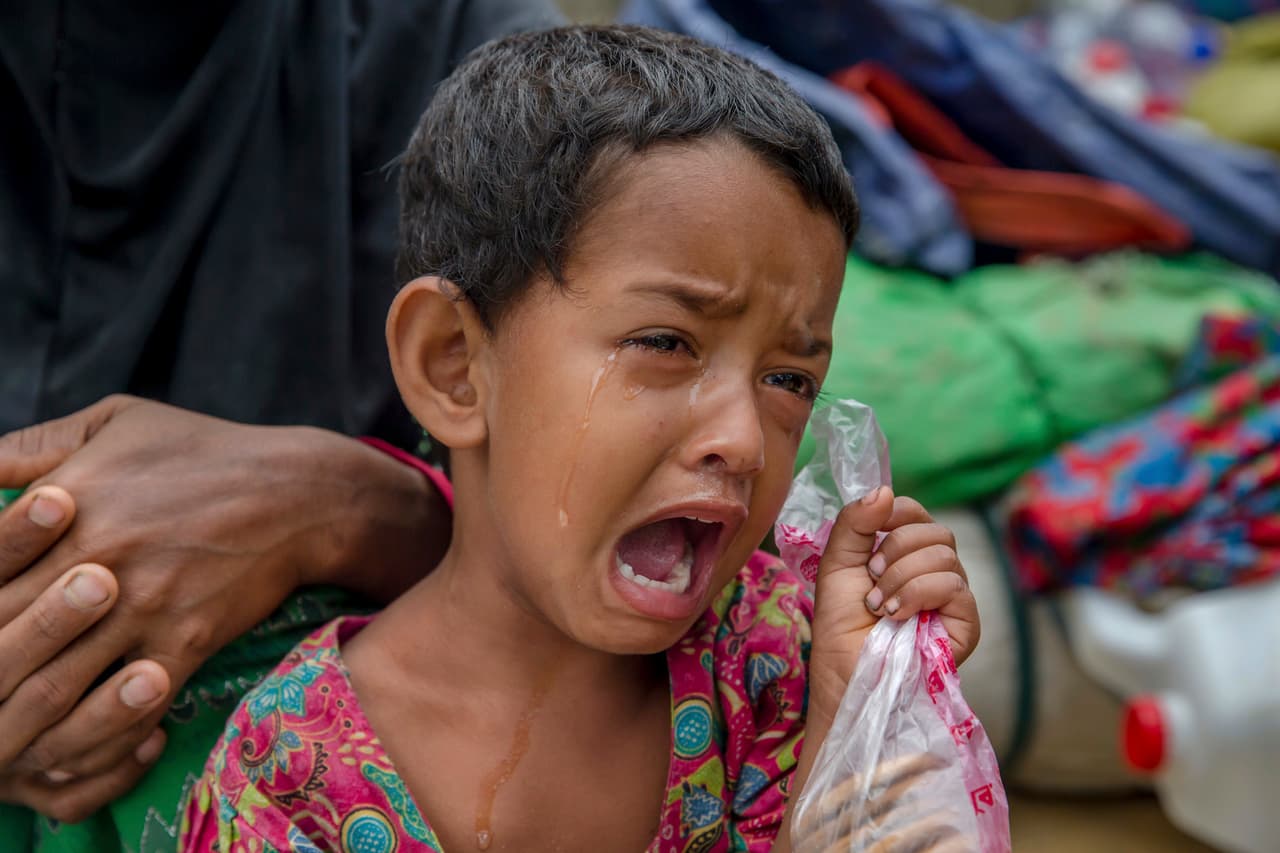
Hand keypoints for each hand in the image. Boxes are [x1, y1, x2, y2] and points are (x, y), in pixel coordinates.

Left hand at [0, 395, 449, 820]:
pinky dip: (92, 734)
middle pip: (5, 640)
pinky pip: (124, 708)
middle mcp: (96, 562)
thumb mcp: (116, 421)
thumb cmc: (205, 450)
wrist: (300, 492)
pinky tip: (75, 739)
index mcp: (67, 506)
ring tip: (13, 726)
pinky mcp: (185, 642)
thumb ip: (33, 445)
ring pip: (53, 685)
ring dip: (25, 714)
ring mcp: (142, 608)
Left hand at [773, 488, 978, 852]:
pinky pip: (955, 584)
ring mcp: (952, 598)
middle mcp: (932, 573)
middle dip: (895, 548)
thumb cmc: (840, 628)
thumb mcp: (836, 565)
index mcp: (903, 555)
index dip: (896, 513)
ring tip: (880, 606)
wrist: (844, 677)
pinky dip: (919, 592)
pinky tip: (898, 615)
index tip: (871, 538)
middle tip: (871, 579)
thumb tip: (885, 489)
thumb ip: (855, 523)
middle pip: (934, 529)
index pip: (915, 513)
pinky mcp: (966, 623)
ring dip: (901, 576)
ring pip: (944, 554)